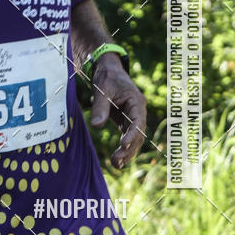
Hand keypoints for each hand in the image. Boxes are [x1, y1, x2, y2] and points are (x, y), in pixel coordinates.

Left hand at [88, 53, 145, 168]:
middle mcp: (137, 112)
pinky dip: (123, 149)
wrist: (107, 71)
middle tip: (116, 160)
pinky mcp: (124, 122)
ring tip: (115, 164)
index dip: (132, 134)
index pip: (138, 121)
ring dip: (126, 152)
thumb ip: (100, 107)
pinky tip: (116, 161)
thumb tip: (96, 126)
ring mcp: (132, 118)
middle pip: (138, 134)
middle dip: (129, 148)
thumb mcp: (102, 89)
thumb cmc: (107, 77)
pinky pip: (127, 137)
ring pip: (134, 139)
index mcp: (136, 102)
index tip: (123, 144)